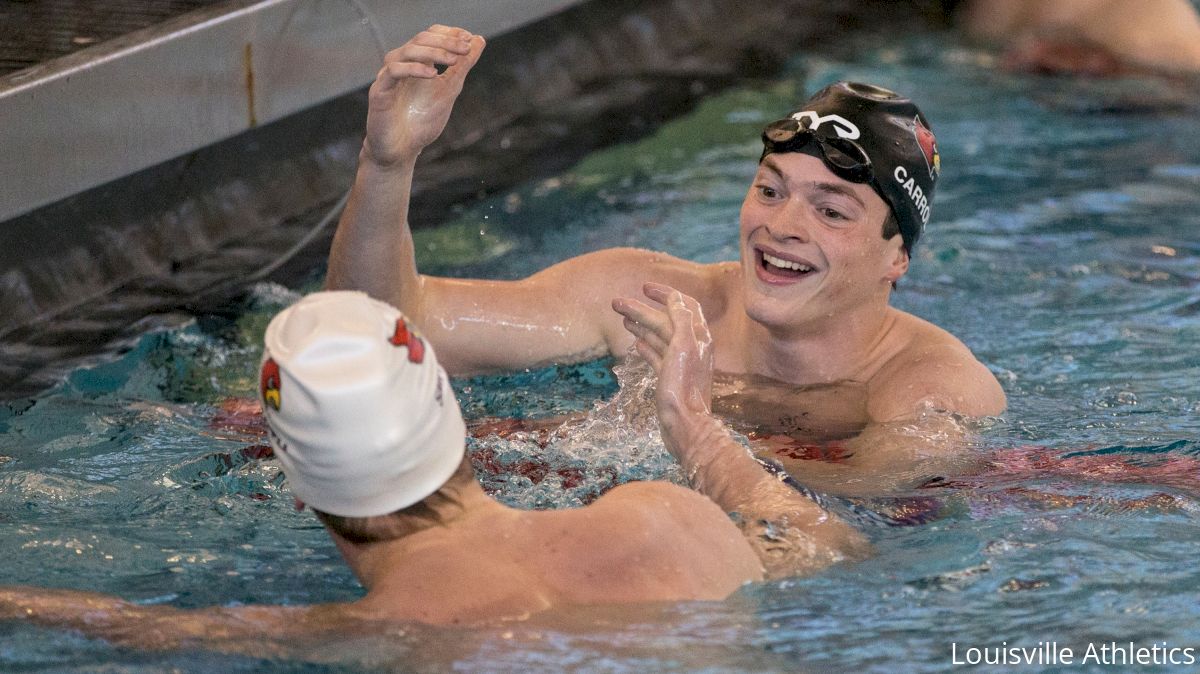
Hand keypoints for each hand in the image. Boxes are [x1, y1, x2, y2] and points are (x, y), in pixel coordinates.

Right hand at [362, 25, 484, 168]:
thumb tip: (479, 40)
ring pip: (407, 51)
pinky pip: (394, 71)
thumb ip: (462, 66)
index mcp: (415, 62)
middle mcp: (400, 64)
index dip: (449, 33)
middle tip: (466, 48)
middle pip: (420, 39)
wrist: (402, 150)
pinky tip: (433, 75)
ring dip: (433, 52)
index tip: (470, 39)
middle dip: (446, 42)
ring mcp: (388, 76)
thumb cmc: (422, 122)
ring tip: (454, 61)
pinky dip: (414, 69)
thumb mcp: (449, 89)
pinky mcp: (379, 91)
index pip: (430, 36)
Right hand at [612, 282, 713, 425]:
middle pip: (665, 320)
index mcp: (698, 336)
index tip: (644, 287)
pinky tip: (635, 341)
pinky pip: (657, 355)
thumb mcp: (683, 347)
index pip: (683, 305)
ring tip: (621, 317)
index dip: (665, 293)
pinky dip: (646, 345)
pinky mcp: (670, 377)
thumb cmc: (683, 387)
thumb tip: (675, 297)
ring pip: (658, 336)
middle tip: (616, 303)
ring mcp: (680, 362)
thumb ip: (681, 320)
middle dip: (641, 310)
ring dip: (640, 325)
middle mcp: (691, 346)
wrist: (684, 424)